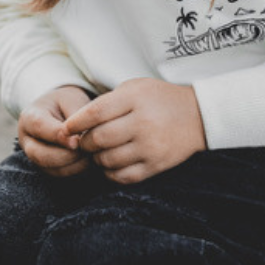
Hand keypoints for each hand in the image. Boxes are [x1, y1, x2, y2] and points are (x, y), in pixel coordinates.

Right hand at [18, 85, 93, 176]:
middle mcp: (28, 140)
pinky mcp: (47, 168)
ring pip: (52, 169)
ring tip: (91, 153)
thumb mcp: (70, 100)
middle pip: (40, 155)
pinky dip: (77, 170)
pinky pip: (61, 175)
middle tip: (86, 150)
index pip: (39, 127)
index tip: (77, 141)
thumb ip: (75, 117)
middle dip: (66, 156)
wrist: (61, 110)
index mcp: (29, 117)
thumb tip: (82, 139)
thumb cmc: (66, 103)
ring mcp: (36, 157)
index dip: (58, 136)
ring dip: (74, 165)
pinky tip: (89, 160)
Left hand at [61, 78, 206, 183]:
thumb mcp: (134, 88)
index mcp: (134, 99)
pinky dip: (111, 173)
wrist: (198, 115)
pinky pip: (124, 176)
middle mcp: (142, 123)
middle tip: (82, 141)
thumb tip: (77, 122)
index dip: (75, 123)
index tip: (67, 127)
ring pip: (108, 160)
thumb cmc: (159, 98)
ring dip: (96, 159)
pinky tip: (110, 165)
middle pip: (99, 139)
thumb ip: (108, 102)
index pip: (95, 113)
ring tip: (97, 152)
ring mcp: (150, 146)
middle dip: (84, 143)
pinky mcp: (157, 165)